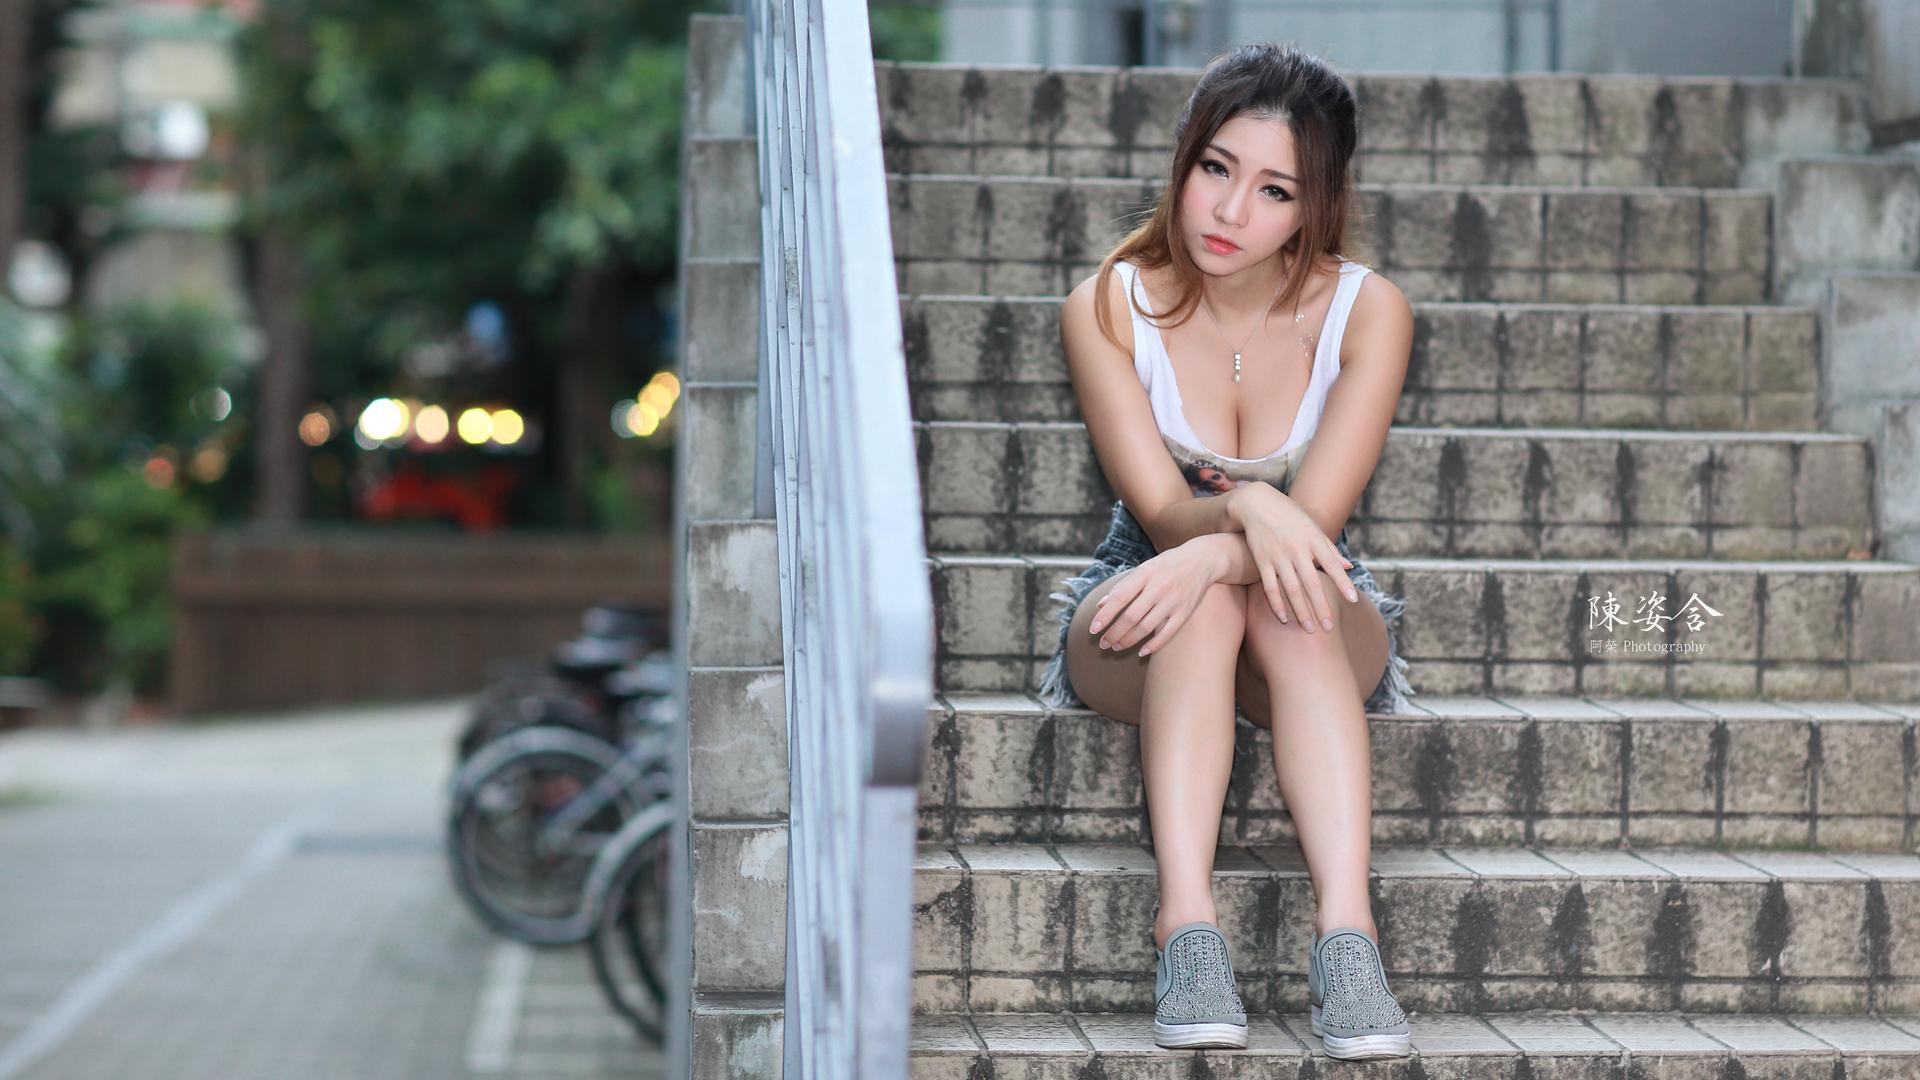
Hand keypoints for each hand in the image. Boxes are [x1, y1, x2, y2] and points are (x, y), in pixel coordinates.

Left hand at [1085, 540, 1219, 657]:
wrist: (1203, 559)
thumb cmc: (1168, 564)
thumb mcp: (1144, 568)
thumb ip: (1123, 586)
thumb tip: (1100, 605)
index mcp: (1145, 574)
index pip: (1120, 597)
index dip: (1105, 615)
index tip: (1093, 629)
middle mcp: (1158, 588)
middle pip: (1131, 617)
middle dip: (1114, 633)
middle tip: (1103, 644)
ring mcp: (1173, 601)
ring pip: (1146, 627)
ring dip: (1128, 640)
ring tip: (1116, 647)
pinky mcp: (1185, 611)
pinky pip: (1167, 633)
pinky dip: (1153, 645)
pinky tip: (1141, 652)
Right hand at [1227, 483, 1357, 633]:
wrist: (1256, 503)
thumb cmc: (1289, 515)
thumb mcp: (1312, 526)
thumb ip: (1330, 549)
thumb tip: (1349, 566)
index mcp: (1313, 539)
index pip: (1332, 565)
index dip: (1343, 583)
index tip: (1353, 600)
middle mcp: (1297, 549)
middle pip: (1312, 583)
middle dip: (1321, 607)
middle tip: (1329, 627)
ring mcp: (1278, 556)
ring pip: (1292, 589)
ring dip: (1301, 611)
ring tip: (1309, 629)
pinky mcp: (1262, 561)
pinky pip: (1270, 587)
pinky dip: (1276, 604)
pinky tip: (1284, 618)